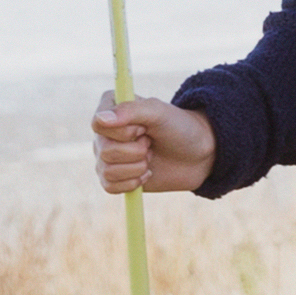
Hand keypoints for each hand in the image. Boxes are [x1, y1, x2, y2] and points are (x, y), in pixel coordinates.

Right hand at [94, 92, 212, 194]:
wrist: (197, 155)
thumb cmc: (179, 127)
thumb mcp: (159, 112)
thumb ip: (130, 110)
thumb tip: (101, 119)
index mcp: (111, 107)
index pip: (98, 124)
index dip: (124, 132)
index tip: (144, 128)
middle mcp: (104, 132)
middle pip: (104, 150)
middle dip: (136, 151)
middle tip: (150, 143)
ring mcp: (107, 155)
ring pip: (107, 171)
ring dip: (137, 167)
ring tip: (150, 157)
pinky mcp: (114, 177)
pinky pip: (109, 187)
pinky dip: (133, 183)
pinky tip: (146, 173)